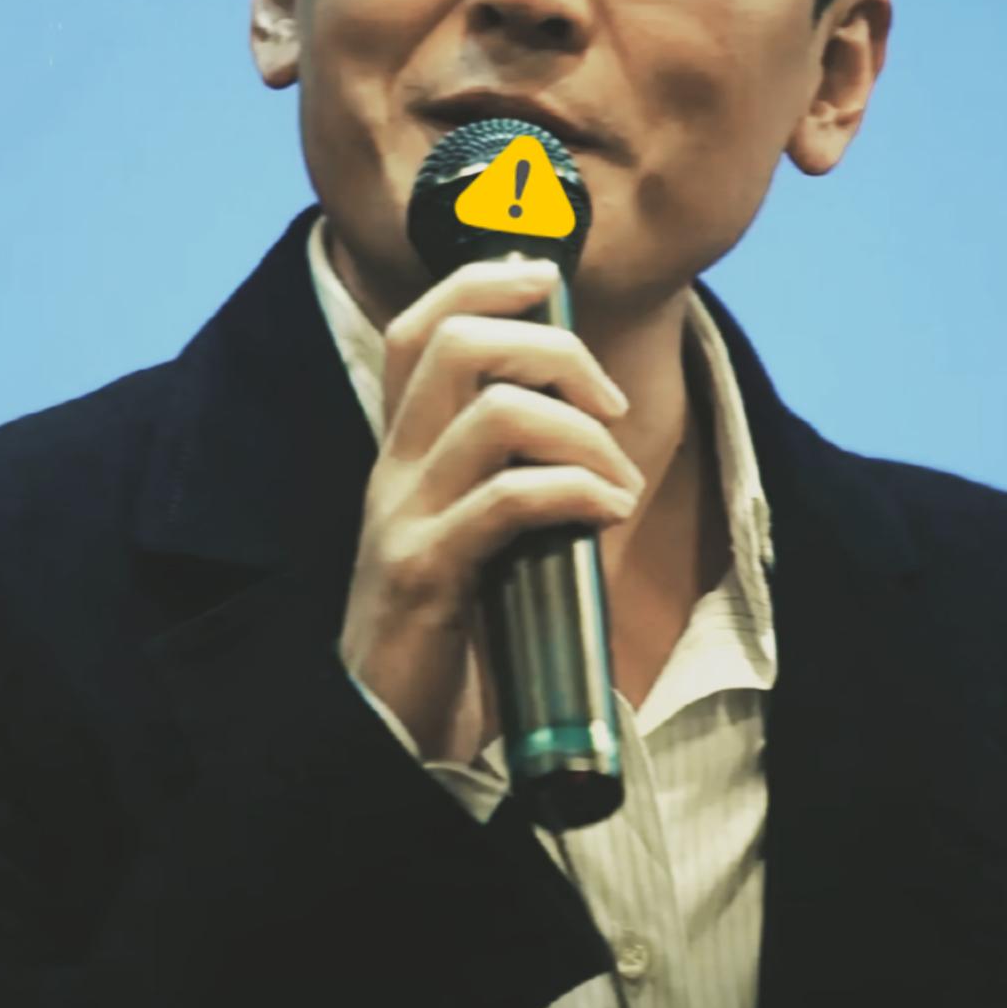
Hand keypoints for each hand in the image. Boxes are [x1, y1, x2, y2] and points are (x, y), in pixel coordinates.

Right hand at [338, 257, 644, 764]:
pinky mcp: (423, 573)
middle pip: (455, 343)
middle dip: (554, 348)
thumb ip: (506, 469)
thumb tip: (588, 416)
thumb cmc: (449, 625)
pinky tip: (609, 515)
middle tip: (610, 400)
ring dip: (583, 434)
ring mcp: (401, 516)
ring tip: (620, 483)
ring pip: (495, 414)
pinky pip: (508, 500)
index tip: (547, 279)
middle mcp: (393, 467)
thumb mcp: (473, 528)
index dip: (480, 284)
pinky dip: (576, 492)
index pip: (418, 328)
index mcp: (404, 449)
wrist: (386, 729)